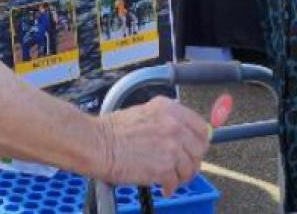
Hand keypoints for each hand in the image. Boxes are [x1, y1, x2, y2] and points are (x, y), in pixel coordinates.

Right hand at [91, 96, 209, 193]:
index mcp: (169, 109)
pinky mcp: (164, 168)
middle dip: (192, 161)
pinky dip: (170, 188)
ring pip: (189, 168)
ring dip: (181, 177)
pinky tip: (162, 188)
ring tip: (170, 180)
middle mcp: (174, 126)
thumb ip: (165, 121)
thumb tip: (182, 136)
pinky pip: (175, 182)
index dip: (199, 142)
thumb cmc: (112, 130)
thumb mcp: (143, 113)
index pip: (201, 128)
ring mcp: (171, 147)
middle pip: (199, 150)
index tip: (194, 150)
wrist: (96, 144)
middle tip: (183, 168)